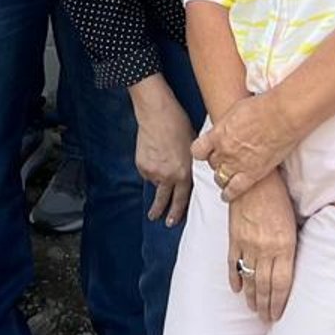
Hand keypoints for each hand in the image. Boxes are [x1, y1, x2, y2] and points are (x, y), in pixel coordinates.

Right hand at [130, 79, 195, 226]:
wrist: (157, 113)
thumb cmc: (179, 125)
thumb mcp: (192, 147)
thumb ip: (190, 165)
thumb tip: (189, 175)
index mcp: (184, 173)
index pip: (181, 199)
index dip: (177, 212)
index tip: (173, 221)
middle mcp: (168, 176)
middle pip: (163, 200)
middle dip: (161, 211)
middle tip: (158, 219)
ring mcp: (153, 172)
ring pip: (155, 182)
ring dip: (157, 178)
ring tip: (160, 162)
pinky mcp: (142, 165)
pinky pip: (146, 171)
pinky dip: (149, 166)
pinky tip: (153, 153)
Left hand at [193, 90, 296, 201]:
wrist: (283, 115)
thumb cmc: (264, 107)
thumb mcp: (236, 110)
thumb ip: (227, 124)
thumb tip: (226, 127)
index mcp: (218, 134)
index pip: (198, 150)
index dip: (203, 152)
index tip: (207, 152)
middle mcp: (224, 151)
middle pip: (212, 163)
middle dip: (217, 161)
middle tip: (226, 159)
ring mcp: (237, 164)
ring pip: (220, 178)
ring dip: (222, 177)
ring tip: (227, 176)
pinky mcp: (252, 174)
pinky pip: (234, 190)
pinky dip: (229, 193)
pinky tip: (228, 194)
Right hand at [224, 167, 297, 320]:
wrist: (254, 177)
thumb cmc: (279, 195)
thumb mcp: (292, 221)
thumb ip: (291, 245)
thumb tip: (292, 265)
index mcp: (284, 245)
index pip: (282, 284)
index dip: (280, 303)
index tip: (278, 316)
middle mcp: (265, 249)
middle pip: (265, 286)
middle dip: (266, 306)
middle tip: (267, 321)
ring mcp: (247, 245)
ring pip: (248, 279)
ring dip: (251, 298)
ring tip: (254, 310)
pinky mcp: (234, 237)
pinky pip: (233, 264)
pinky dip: (234, 278)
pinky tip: (236, 290)